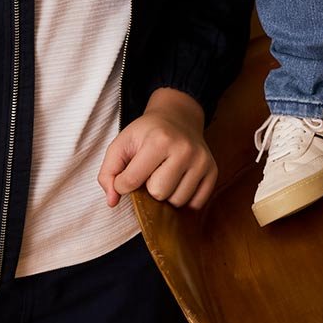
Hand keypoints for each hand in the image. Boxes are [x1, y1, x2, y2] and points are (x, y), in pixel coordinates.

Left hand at [99, 90, 216, 210]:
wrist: (179, 117)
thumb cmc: (147, 133)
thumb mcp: (121, 144)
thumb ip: (108, 172)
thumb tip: (112, 202)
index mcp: (159, 140)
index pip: (132, 181)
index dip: (122, 184)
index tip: (125, 176)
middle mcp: (184, 150)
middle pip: (158, 193)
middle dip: (149, 188)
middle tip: (151, 171)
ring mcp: (201, 161)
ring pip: (177, 201)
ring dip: (167, 194)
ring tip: (165, 175)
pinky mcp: (213, 171)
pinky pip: (195, 204)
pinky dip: (183, 198)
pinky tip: (179, 181)